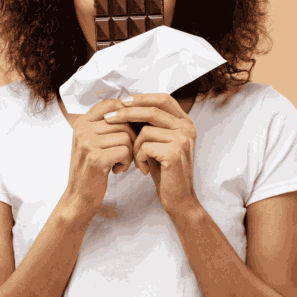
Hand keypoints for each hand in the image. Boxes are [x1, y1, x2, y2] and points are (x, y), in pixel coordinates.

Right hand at [63, 97, 136, 220]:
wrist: (79, 197)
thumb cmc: (92, 169)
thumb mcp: (93, 142)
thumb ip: (106, 124)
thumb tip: (134, 105)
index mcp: (81, 122)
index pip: (111, 103)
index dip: (127, 113)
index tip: (132, 128)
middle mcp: (82, 129)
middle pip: (123, 121)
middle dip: (132, 137)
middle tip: (128, 153)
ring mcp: (87, 143)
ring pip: (126, 136)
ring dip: (130, 152)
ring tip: (120, 162)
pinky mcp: (96, 158)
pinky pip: (125, 150)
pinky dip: (127, 162)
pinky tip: (118, 169)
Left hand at [104, 93, 197, 212]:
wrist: (177, 198)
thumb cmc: (164, 170)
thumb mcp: (159, 142)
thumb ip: (151, 124)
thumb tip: (127, 104)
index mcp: (186, 122)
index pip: (163, 99)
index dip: (142, 98)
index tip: (122, 102)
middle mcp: (188, 128)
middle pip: (152, 111)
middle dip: (127, 113)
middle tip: (108, 118)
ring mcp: (183, 140)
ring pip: (145, 131)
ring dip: (134, 147)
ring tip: (136, 160)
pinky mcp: (174, 153)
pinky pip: (145, 147)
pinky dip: (139, 158)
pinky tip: (143, 169)